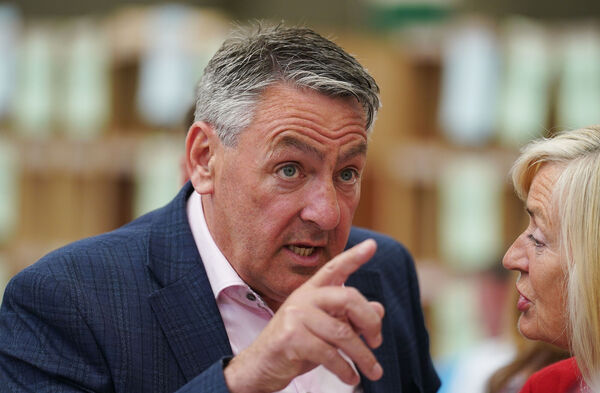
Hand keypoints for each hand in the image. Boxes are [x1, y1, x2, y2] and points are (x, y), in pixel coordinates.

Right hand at [224, 239, 384, 392]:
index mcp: (311, 290)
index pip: (335, 268)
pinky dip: (345, 369)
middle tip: (377, 342)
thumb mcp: (325, 330)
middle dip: (370, 321)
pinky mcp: (291, 338)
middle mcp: (303, 297)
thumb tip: (379, 309)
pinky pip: (329, 354)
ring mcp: (295, 316)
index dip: (354, 257)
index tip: (373, 245)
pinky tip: (351, 377)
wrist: (260, 366)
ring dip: (363, 356)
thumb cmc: (296, 345)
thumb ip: (350, 318)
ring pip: (342, 333)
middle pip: (348, 298)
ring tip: (374, 371)